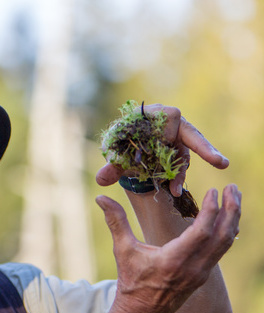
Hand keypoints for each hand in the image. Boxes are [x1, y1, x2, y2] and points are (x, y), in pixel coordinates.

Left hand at [96, 104, 229, 196]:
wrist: (121, 149)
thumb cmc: (119, 146)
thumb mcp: (115, 157)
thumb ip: (111, 167)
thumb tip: (101, 180)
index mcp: (152, 115)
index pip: (171, 116)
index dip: (173, 131)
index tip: (170, 144)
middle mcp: (168, 123)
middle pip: (189, 134)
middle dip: (204, 149)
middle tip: (220, 163)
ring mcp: (175, 137)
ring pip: (185, 153)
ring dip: (180, 172)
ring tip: (175, 190)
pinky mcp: (177, 149)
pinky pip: (181, 162)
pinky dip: (177, 176)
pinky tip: (174, 190)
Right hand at [96, 183, 240, 312]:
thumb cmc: (130, 283)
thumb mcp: (122, 251)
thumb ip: (116, 222)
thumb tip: (100, 198)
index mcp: (174, 261)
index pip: (202, 231)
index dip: (211, 209)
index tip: (213, 190)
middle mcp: (193, 268)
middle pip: (223, 235)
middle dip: (232, 209)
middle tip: (233, 188)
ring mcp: (201, 274)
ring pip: (226, 243)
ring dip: (232, 220)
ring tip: (233, 199)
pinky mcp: (202, 277)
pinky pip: (220, 251)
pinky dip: (225, 233)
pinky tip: (224, 220)